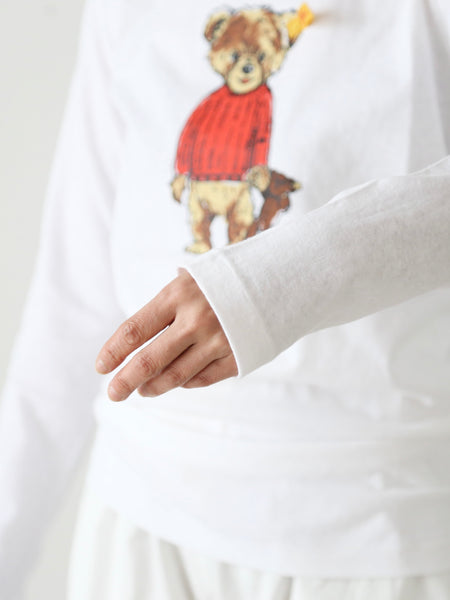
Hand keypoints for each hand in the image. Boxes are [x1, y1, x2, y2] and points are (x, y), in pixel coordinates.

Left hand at [95, 269, 237, 400]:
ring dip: (153, 387)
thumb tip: (133, 338)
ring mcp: (218, 340)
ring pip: (175, 376)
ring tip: (141, 390)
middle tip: (113, 393)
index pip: (135, 329)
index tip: (101, 366)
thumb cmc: (223, 280)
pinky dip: (185, 384)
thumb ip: (165, 305)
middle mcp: (196, 319)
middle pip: (150, 360)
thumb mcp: (192, 279)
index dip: (114, 351)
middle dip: (126, 380)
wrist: (276, 281)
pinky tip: (176, 383)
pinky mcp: (237, 356)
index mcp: (178, 294)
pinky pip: (203, 379)